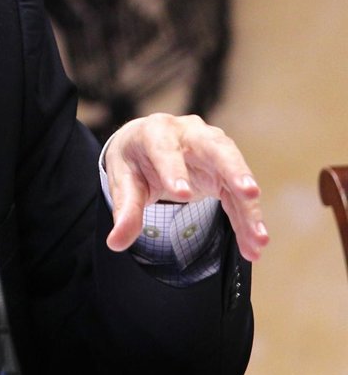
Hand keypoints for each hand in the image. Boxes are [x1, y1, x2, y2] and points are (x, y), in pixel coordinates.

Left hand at [105, 113, 267, 260]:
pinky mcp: (225, 169)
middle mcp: (190, 133)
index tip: (182, 194)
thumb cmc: (135, 161)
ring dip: (249, 205)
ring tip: (258, 237)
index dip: (174, 169)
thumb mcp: (124, 182)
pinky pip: (239, 194)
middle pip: (216, 148)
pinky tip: (254, 242)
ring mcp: (212, 148)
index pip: (165, 149)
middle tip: (249, 193)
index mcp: (155, 132)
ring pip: (236, 173)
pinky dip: (247, 217)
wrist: (146, 146)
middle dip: (234, 170)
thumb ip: (125, 210)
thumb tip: (115, 243)